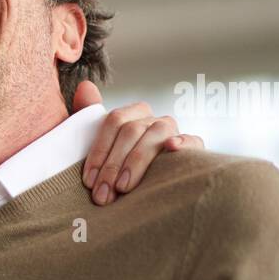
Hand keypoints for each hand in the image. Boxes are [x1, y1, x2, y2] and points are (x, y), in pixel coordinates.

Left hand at [72, 80, 203, 204]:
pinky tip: (171, 147)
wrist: (150, 193)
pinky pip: (192, 140)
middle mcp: (151, 119)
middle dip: (112, 164)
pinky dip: (182, 142)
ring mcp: (172, 131)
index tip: (89, 181)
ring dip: (136, 161)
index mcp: (131, 115)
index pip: (113, 121)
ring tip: (122, 187)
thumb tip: (85, 86)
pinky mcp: (193, 146)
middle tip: (103, 194)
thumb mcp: (101, 148)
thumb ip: (89, 116)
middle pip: (131, 130)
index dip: (99, 151)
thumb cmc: (118, 172)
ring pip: (155, 135)